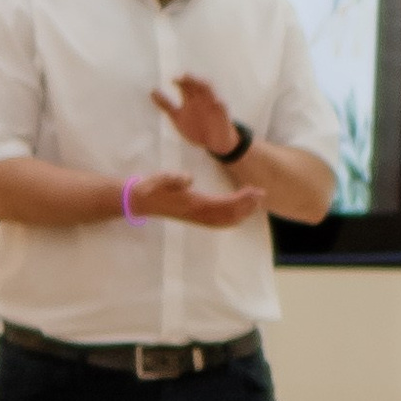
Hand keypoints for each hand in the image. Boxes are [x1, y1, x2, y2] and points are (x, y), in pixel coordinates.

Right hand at [128, 171, 269, 231]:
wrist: (139, 201)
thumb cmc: (149, 188)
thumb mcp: (158, 179)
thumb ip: (172, 178)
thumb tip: (189, 178)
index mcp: (193, 204)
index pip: (223, 205)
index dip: (241, 200)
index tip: (255, 191)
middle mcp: (197, 214)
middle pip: (229, 215)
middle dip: (247, 206)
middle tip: (262, 194)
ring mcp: (196, 218)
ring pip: (225, 221)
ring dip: (242, 213)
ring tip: (256, 202)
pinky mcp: (194, 218)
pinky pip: (218, 223)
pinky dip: (232, 219)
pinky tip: (239, 213)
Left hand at [153, 76, 243, 160]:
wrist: (214, 143)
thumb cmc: (196, 128)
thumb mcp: (177, 117)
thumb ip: (165, 104)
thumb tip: (152, 91)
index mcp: (190, 99)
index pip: (185, 86)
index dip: (180, 82)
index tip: (173, 80)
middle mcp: (201, 100)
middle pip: (197, 86)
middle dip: (192, 81)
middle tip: (185, 77)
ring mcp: (212, 106)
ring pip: (210, 93)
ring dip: (206, 87)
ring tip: (200, 83)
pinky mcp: (222, 114)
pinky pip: (222, 107)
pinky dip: (220, 103)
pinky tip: (217, 101)